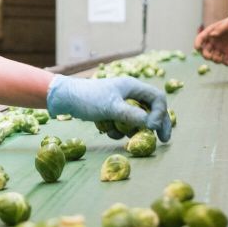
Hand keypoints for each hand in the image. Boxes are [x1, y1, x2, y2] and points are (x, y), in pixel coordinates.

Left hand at [46, 75, 171, 141]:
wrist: (64, 99)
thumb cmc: (87, 99)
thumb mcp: (111, 108)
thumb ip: (132, 116)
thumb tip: (152, 125)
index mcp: (132, 86)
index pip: (157, 98)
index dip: (160, 113)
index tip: (155, 128)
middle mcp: (129, 93)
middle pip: (151, 110)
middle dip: (155, 125)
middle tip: (163, 141)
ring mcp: (120, 103)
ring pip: (136, 120)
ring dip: (128, 130)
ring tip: (114, 131)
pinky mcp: (111, 112)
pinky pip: (122, 124)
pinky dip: (116, 130)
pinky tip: (104, 130)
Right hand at [195, 12, 227, 64]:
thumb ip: (220, 29)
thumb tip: (211, 35)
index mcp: (211, 32)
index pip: (200, 39)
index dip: (197, 44)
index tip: (197, 48)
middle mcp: (214, 41)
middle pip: (205, 51)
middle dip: (206, 55)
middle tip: (210, 57)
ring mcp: (221, 48)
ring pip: (214, 57)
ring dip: (215, 60)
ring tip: (221, 60)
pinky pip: (224, 60)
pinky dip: (225, 63)